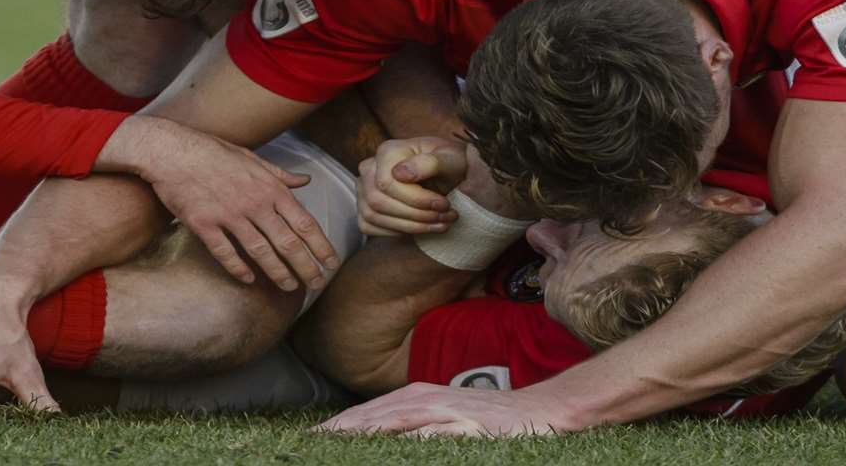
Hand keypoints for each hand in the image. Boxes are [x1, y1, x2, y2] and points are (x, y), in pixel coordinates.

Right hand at [117, 117, 339, 290]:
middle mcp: (254, 203)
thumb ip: (281, 175)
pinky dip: (238, 268)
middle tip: (317, 283)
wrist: (171, 151)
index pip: (304, 222)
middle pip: (287, 242)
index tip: (332, 262)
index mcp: (269, 187)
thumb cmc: (212, 152)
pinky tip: (249, 279)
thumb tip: (306, 180)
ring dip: (278, 272)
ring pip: (260, 251)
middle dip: (306, 266)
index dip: (321, 245)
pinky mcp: (204, 224)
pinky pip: (226, 253)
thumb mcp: (252, 158)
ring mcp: (229, 215)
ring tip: (289, 286)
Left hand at [314, 383, 575, 436]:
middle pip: (366, 418)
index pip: (363, 416)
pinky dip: (399, 439)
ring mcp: (442, 411)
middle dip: (333, 435)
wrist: (542, 411)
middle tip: (303, 448)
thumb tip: (376, 440)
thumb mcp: (446, 420)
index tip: (303, 444)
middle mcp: (423, 400)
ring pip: (387, 423)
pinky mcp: (461, 426)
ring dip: (356, 434)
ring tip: (327, 446)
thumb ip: (413, 428)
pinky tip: (378, 446)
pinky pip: (424, 434)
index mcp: (415, 397)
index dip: (332, 430)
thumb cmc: (490, 421)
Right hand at [358, 136, 466, 236]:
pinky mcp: (364, 208)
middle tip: (445, 217)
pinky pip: (370, 227)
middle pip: (378, 201)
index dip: (416, 199)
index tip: (443, 204)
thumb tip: (400, 174)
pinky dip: (398, 232)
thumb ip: (429, 163)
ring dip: (410, 227)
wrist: (447, 173)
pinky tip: (422, 227)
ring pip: (373, 216)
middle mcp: (369, 168)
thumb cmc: (448, 163)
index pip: (387, 183)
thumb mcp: (450, 159)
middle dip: (416, 215)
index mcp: (387, 151)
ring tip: (440, 223)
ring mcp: (363, 189)